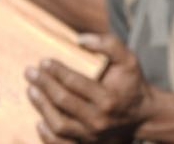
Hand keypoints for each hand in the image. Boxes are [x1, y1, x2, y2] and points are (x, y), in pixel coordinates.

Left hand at [26, 34, 151, 142]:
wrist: (143, 115)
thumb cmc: (132, 84)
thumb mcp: (128, 60)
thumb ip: (109, 44)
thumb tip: (80, 40)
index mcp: (108, 98)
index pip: (75, 83)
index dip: (57, 71)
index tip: (44, 61)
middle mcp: (99, 120)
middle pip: (63, 101)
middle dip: (44, 84)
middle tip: (30, 72)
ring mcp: (91, 135)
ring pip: (59, 124)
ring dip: (42, 106)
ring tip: (31, 91)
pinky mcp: (87, 143)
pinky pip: (61, 143)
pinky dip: (47, 134)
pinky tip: (39, 120)